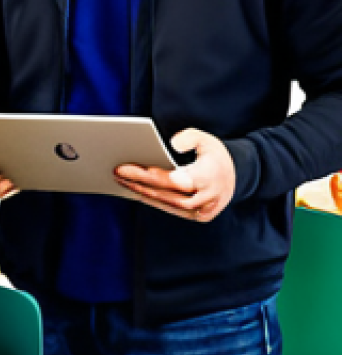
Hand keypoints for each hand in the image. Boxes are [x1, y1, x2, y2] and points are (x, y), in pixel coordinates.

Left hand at [115, 128, 234, 222]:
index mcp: (210, 177)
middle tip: (117, 173)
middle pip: (168, 194)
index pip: (175, 180)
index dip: (149, 176)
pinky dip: (154, 201)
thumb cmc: (215, 155)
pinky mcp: (199, 216)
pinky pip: (173, 210)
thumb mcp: (207, 139)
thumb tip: (172, 144)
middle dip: (139, 184)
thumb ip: (190, 138)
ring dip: (143, 194)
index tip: (125, 169)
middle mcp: (208, 197)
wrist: (237, 175)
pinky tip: (137, 192)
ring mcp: (205, 210)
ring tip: (123, 182)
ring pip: (169, 205)